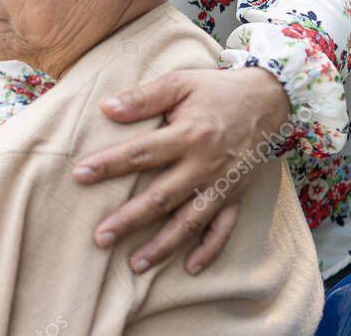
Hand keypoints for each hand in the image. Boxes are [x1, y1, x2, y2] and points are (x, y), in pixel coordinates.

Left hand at [72, 66, 290, 275]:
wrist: (270, 99)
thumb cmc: (217, 90)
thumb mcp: (180, 83)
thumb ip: (143, 97)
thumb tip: (106, 107)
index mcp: (188, 134)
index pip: (141, 153)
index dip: (109, 165)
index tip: (80, 175)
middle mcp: (205, 165)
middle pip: (161, 197)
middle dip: (129, 220)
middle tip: (100, 237)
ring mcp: (222, 185)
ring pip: (189, 222)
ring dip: (162, 245)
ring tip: (134, 264)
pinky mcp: (237, 196)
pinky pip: (224, 229)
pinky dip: (208, 250)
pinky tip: (189, 267)